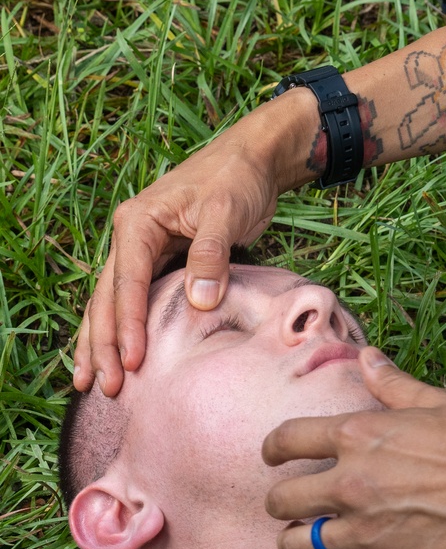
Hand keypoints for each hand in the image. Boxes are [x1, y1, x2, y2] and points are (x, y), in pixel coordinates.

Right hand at [74, 90, 318, 395]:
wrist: (253, 160)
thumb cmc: (237, 179)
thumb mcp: (225, 212)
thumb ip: (210, 255)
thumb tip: (199, 300)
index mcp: (138, 222)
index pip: (127, 283)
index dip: (128, 326)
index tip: (132, 363)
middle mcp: (131, 238)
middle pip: (108, 299)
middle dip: (102, 344)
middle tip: (105, 387)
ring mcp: (142, 251)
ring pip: (113, 304)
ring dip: (102, 343)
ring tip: (88, 383)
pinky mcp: (161, 262)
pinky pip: (135, 300)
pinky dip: (124, 330)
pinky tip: (117, 358)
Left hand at [264, 350, 445, 548]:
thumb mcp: (434, 402)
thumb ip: (391, 384)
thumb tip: (366, 356)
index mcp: (358, 434)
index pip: (285, 442)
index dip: (272, 451)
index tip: (273, 458)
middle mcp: (350, 482)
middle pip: (281, 501)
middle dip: (281, 503)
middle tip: (293, 506)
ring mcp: (365, 529)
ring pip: (295, 546)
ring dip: (297, 542)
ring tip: (307, 540)